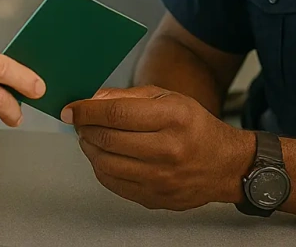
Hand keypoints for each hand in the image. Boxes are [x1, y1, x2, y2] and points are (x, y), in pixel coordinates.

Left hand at [61, 86, 252, 210]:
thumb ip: (129, 96)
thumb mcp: (169, 98)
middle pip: (109, 139)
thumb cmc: (194, 127)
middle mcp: (168, 149)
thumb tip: (93, 98)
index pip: (117, 113)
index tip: (71, 109)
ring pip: (106, 164)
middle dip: (85, 128)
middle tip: (79, 122)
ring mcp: (161, 178)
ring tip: (90, 137)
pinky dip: (101, 168)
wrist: (224, 165)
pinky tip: (103, 156)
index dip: (87, 110)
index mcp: (173, 117)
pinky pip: (114, 183)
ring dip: (90, 149)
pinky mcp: (155, 198)